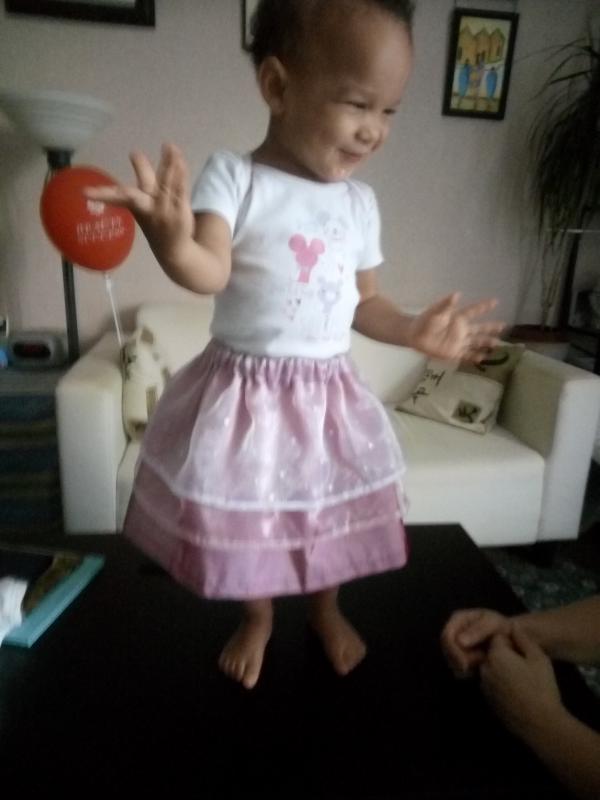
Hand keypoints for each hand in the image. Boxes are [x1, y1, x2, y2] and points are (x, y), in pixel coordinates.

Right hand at [84, 142, 193, 265]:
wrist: (173, 250)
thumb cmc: (155, 222)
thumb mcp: (143, 203)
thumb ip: (143, 177)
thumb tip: (135, 153)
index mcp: (136, 206)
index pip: (117, 198)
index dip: (101, 195)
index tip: (84, 193)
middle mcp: (148, 206)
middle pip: (140, 191)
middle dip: (132, 181)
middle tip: (133, 154)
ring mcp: (165, 209)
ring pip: (165, 184)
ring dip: (166, 165)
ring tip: (168, 146)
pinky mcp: (181, 208)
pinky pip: (180, 188)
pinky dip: (180, 173)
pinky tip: (179, 158)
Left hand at [408, 293, 503, 361]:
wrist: (414, 336)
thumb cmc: (424, 321)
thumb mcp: (435, 312)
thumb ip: (446, 304)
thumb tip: (456, 294)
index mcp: (458, 318)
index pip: (474, 311)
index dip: (484, 307)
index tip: (496, 301)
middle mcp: (461, 330)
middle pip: (479, 328)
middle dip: (491, 327)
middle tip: (504, 326)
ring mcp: (458, 342)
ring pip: (476, 342)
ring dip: (486, 343)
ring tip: (498, 344)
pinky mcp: (453, 352)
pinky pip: (466, 355)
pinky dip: (475, 357)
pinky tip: (483, 358)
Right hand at [441, 608, 511, 676]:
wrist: (509, 637)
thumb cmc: (501, 627)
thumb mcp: (492, 624)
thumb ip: (478, 630)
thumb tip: (460, 641)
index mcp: (458, 619)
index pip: (446, 636)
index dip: (453, 651)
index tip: (465, 664)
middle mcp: (454, 631)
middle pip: (447, 651)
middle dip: (461, 661)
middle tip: (480, 663)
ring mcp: (456, 645)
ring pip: (451, 661)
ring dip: (466, 666)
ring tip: (484, 660)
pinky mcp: (460, 657)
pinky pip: (457, 669)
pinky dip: (468, 671)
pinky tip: (481, 666)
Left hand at [480, 627, 563, 740]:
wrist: (540, 725)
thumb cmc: (542, 688)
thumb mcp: (539, 658)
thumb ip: (523, 639)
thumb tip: (513, 627)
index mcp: (496, 655)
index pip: (497, 638)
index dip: (511, 642)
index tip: (522, 651)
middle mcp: (484, 669)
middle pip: (492, 654)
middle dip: (505, 656)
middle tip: (524, 666)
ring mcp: (484, 687)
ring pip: (491, 670)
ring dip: (502, 671)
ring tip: (522, 680)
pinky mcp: (488, 701)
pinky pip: (492, 685)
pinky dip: (501, 685)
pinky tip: (517, 693)